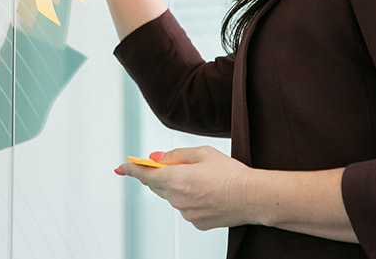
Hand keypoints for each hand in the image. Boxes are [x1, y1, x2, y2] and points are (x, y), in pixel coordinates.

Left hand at [116, 146, 256, 230]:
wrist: (252, 197)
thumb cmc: (231, 175)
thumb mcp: (202, 153)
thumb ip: (175, 155)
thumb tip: (158, 159)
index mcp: (176, 179)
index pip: (145, 175)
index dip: (132, 169)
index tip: (123, 167)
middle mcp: (177, 200)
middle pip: (158, 186)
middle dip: (162, 175)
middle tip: (175, 165)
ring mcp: (186, 213)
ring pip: (173, 197)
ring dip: (179, 187)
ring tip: (203, 179)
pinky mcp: (196, 222)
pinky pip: (185, 208)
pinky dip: (190, 199)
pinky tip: (207, 192)